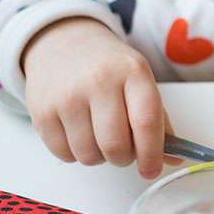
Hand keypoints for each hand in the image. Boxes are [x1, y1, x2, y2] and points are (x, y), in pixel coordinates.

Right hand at [22, 17, 177, 178]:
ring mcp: (68, 96)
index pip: (146, 121)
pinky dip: (75, 154)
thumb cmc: (110, 68)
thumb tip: (172, 159)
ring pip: (89, 155)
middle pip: (115, 145)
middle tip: (124, 151)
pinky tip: (79, 132)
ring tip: (100, 135)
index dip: (152, 154)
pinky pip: (63, 155)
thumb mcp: (140, 81)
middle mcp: (100, 81)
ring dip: (99, 157)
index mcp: (134, 72)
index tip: (152, 170)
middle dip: (124, 158)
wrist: (66, 43)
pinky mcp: (42, 111)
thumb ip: (158, 120)